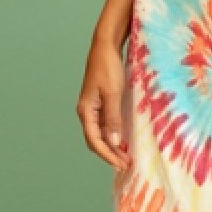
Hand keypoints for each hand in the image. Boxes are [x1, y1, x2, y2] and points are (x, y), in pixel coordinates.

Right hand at [77, 36, 130, 171]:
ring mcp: (94, 108)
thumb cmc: (108, 67)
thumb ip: (112, 118)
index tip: (121, 164)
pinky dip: (114, 135)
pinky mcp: (101, 103)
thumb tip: (113, 141)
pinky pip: (105, 125)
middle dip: (110, 154)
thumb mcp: (112, 93)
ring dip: (112, 146)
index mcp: (86, 111)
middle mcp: (87, 112)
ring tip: (126, 157)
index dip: (108, 155)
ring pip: (100, 134)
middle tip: (126, 165)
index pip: (94, 141)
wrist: (105, 47)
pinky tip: (124, 140)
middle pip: (95, 140)